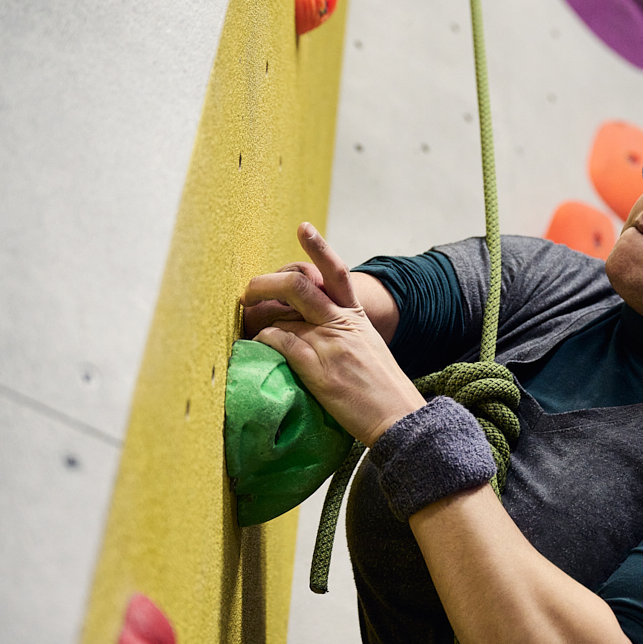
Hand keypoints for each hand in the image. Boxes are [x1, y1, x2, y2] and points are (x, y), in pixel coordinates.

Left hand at [242, 223, 425, 445]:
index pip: (337, 272)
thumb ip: (344, 334)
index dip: (318, 247)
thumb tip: (314, 329)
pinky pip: (280, 343)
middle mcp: (342, 324)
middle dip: (266, 282)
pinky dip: (262, 341)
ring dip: (257, 312)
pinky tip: (257, 347)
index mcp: (356, 317)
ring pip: (284, 311)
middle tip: (249, 290)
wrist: (398, 416)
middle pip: (299, 284)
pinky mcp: (318, 369)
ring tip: (245, 318)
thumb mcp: (369, 349)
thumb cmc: (383, 389)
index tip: (303, 227)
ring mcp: (329, 344)